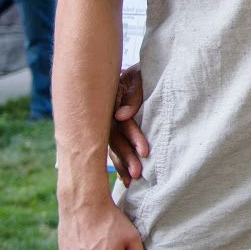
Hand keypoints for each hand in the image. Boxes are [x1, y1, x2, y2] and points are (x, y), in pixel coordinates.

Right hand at [108, 65, 148, 184]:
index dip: (133, 137)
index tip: (145, 152)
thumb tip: (122, 117)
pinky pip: (114, 147)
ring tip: (132, 180)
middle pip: (115, 139)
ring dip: (122, 164)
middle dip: (126, 157)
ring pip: (113, 146)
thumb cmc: (140, 72)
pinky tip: (124, 178)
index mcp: (110, 102)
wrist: (136, 69)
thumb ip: (133, 95)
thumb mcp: (138, 77)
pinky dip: (119, 162)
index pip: (121, 124)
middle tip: (138, 174)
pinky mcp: (112, 128)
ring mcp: (107, 123)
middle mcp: (106, 115)